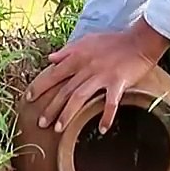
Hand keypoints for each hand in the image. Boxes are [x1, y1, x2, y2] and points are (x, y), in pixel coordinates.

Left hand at [25, 18, 169, 135]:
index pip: (54, 74)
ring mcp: (102, 76)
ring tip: (59, 130)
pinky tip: (102, 129)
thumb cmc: (114, 41)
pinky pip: (110, 102)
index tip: (29, 99)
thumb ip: (68, 50)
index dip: (40, 87)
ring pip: (79, 98)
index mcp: (78, 57)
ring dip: (68, 115)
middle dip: (51, 108)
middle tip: (41, 124)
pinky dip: (106, 116)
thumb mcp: (87, 40)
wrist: (140, 40)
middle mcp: (86, 68)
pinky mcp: (118, 83)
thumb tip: (50, 58)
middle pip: (64, 91)